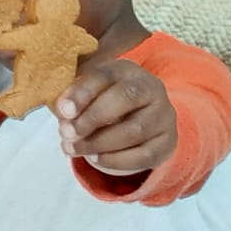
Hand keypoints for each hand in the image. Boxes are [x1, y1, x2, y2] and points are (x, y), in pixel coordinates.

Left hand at [54, 59, 176, 173]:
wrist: (135, 121)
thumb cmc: (100, 103)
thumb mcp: (84, 94)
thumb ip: (71, 99)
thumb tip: (63, 112)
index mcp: (125, 70)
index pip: (105, 75)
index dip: (82, 93)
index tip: (64, 111)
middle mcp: (151, 88)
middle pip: (126, 98)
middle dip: (92, 118)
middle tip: (66, 133)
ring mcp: (163, 115)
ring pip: (136, 130)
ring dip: (99, 143)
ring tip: (73, 148)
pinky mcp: (167, 141)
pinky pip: (145, 155)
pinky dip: (116, 160)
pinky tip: (95, 159)